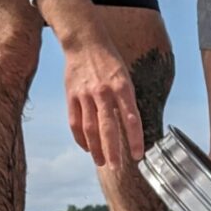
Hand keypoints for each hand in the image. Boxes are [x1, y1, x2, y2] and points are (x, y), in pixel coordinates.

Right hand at [64, 41, 143, 166]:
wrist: (85, 42)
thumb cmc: (109, 60)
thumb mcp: (125, 76)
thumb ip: (126, 100)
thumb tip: (129, 125)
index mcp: (123, 87)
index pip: (131, 118)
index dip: (135, 139)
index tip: (138, 155)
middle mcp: (104, 92)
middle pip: (108, 128)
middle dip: (113, 151)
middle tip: (116, 168)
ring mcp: (85, 95)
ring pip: (90, 129)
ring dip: (96, 149)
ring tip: (101, 163)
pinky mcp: (71, 96)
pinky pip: (75, 123)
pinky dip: (81, 138)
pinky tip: (87, 148)